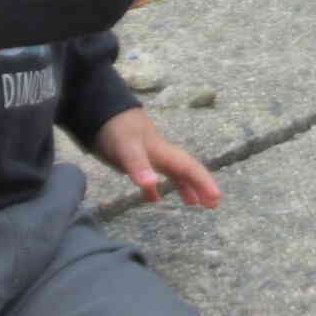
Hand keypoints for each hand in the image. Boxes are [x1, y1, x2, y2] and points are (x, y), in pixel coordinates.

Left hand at [95, 107, 220, 206]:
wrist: (99, 110)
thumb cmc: (115, 128)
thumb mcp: (126, 147)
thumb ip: (139, 165)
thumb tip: (153, 185)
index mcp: (163, 152)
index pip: (189, 168)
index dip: (204, 182)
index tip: (216, 199)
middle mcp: (160, 154)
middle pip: (186, 170)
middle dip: (200, 186)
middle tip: (213, 204)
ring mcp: (148, 155)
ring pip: (172, 172)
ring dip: (183, 187)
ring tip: (193, 203)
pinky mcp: (134, 158)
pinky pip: (150, 175)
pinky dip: (154, 187)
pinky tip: (152, 198)